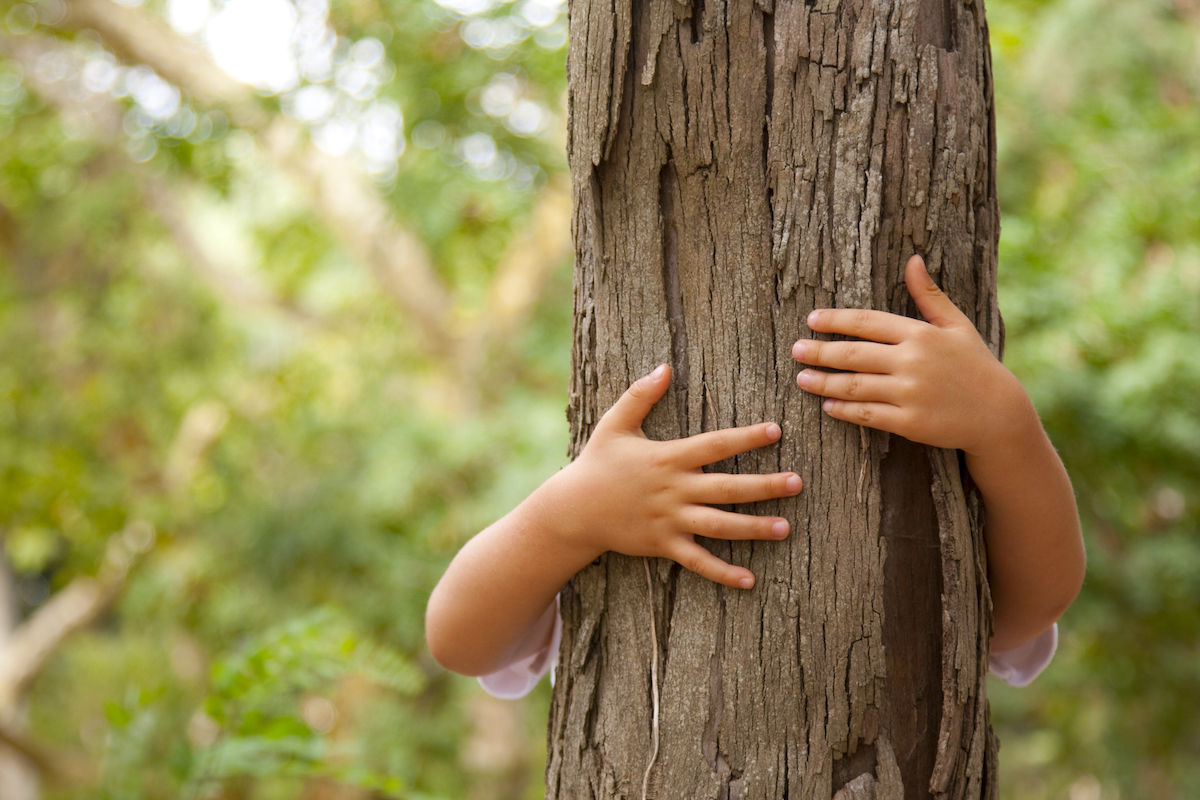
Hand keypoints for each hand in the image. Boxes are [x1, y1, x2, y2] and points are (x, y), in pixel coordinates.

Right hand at [553, 364, 801, 589]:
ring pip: (720, 525)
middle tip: (797, 482)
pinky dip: (723, 573)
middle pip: (727, 487)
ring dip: (754, 528)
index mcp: (667, 457)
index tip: (776, 431)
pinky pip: (698, 561)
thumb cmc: (596, 464)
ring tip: (785, 528)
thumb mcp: (614, 425)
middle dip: (765, 486)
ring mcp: (669, 520)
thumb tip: (664, 367)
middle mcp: (673, 490)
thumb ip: (640, 395)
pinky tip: (750, 580)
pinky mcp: (663, 545)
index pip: (715, 444)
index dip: (746, 437)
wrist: (572, 510)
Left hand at [792, 255, 1030, 455]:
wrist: (998, 414)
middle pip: (853, 354)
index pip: (867, 322)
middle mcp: (913, 362)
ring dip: (823, 383)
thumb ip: (929, 295)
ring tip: (802, 379)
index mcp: (921, 334)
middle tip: (795, 351)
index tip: (812, 320)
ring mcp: (910, 393)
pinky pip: (867, 414)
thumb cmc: (975, 365)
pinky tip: (828, 407)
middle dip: (819, 352)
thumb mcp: (957, 325)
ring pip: (854, 386)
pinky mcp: (910, 422)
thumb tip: (913, 259)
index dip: (835, 320)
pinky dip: (844, 410)